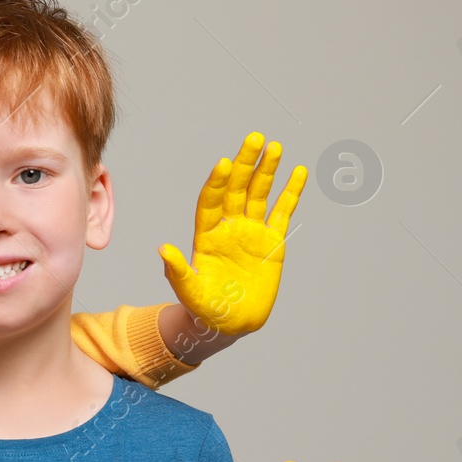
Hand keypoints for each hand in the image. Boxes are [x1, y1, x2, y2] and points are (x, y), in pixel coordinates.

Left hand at [160, 131, 302, 335]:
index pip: (212, 202)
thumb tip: (162, 250)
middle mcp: (228, 227)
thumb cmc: (204, 309)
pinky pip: (283, 212)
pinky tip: (299, 172)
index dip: (218, 183)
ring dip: (267, 171)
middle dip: (245, 164)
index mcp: (206, 235)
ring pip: (259, 194)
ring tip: (275, 147)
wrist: (229, 323)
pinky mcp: (272, 241)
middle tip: (254, 138)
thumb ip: (178, 271)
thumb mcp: (189, 292)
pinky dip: (291, 193)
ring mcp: (251, 232)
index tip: (224, 163)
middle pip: (237, 189)